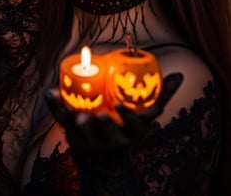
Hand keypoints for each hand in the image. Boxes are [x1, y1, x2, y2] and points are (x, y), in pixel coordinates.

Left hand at [46, 73, 182, 154]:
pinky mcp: (71, 134)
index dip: (128, 118)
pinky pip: (61, 120)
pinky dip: (55, 106)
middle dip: (102, 127)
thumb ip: (161, 94)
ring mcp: (89, 139)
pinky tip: (51, 91)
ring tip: (72, 111)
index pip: (132, 127)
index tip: (122, 107)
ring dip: (75, 120)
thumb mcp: (146, 115)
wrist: (104, 155)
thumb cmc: (127, 126)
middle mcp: (110, 139)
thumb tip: (179, 76)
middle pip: (106, 134)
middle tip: (99, 116)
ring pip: (81, 131)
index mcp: (130, 133)